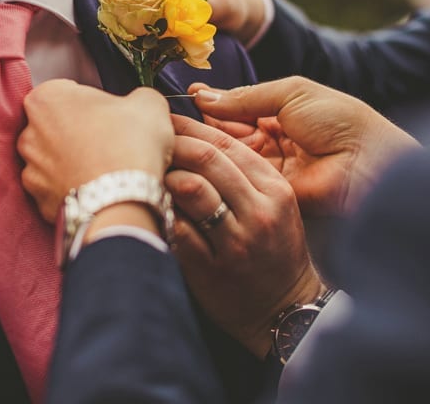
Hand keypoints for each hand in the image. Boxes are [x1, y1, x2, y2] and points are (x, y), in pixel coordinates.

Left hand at [19, 80, 173, 220]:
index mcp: (47, 99)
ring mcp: (31, 171)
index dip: (92, 102)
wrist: (124, 203)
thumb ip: (137, 97)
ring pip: (54, 160)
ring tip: (106, 168)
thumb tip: (139, 105)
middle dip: (78, 131)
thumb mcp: (149, 104)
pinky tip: (98, 188)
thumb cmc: (130, 149)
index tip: (109, 113)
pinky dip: (74, 189)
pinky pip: (58, 190)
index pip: (66, 91)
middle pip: (56, 126)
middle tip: (110, 140)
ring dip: (74, 161)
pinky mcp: (40, 202)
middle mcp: (29, 134)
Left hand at [166, 114, 320, 358]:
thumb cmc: (274, 252)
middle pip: (208, 160)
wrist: (286, 310)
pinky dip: (161, 212)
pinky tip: (146, 205)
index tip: (165, 119)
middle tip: (145, 138)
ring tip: (143, 169)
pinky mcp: (213, 269)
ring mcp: (237, 242)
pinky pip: (180, 229)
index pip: (228, 144)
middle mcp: (259, 212)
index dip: (192, 127)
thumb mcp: (274, 206)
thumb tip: (195, 138)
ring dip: (164, 174)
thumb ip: (243, 175)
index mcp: (275, 190)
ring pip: (192, 189)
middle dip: (173, 143)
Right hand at [190, 77, 420, 217]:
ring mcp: (265, 168)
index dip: (209, 103)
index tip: (181, 98)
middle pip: (225, 132)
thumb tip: (203, 95)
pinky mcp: (264, 191)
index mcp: (277, 113)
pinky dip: (214, 169)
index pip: (234, 108)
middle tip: (168, 119)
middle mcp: (268, 141)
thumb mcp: (291, 93)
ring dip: (201, 145)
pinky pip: (235, 179)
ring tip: (173, 134)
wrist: (368, 161)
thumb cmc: (339, 119)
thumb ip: (246, 97)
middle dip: (199, 124)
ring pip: (225, 155)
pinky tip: (190, 158)